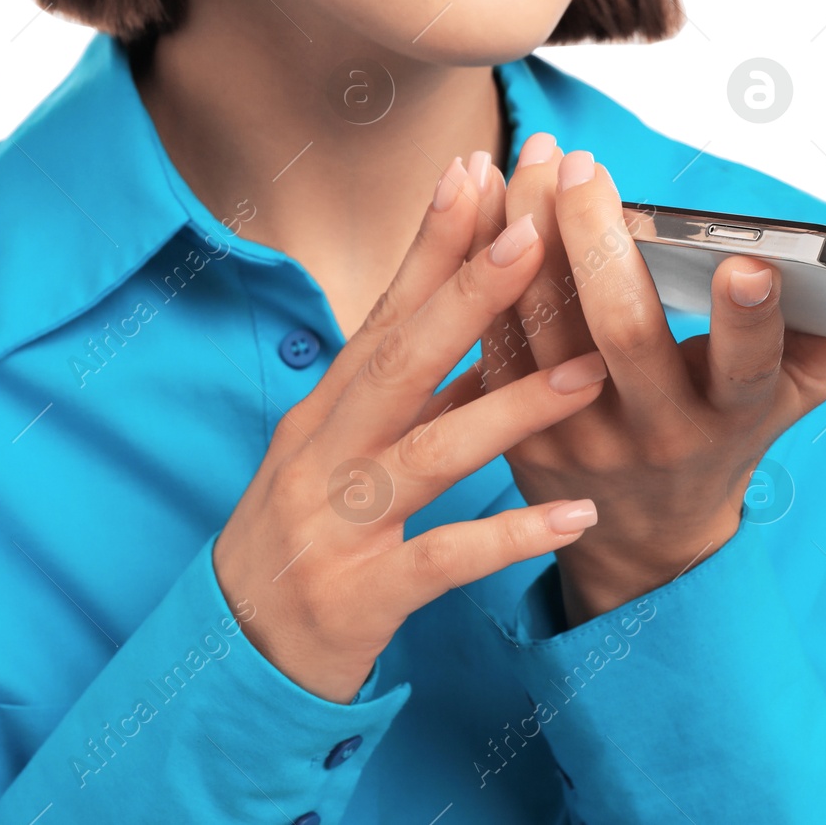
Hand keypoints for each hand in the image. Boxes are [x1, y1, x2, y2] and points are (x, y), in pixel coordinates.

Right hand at [212, 156, 609, 702]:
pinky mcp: (357, 596)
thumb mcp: (343, 452)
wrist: (235, 654)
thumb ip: (407, 396)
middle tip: (532, 231)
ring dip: (510, 410)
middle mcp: (322, 454)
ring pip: (429, 454)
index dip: (430, 243)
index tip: (477, 171)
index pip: (384, 313)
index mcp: (325, 411)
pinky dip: (507, 538)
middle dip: (465, 294)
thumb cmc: (304, 536)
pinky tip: (575, 517)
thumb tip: (482, 326)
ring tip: (590, 374)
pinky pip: (442, 561)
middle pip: (398, 362)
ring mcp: (334, 525)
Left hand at [478, 133, 825, 623]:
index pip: (746, 370)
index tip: (750, 262)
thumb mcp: (789, 395)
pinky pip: (492, 334)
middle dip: (601, 245)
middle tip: (589, 167)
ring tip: (534, 157)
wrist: (639, 533)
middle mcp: (652, 430)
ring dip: (527, 233)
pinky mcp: (513, 427)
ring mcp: (575, 434)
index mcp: (729, 418)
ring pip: (542, 326)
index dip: (751, 320)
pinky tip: (479, 194)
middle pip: (623, 335)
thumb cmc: (723, 436)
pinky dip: (480, 261)